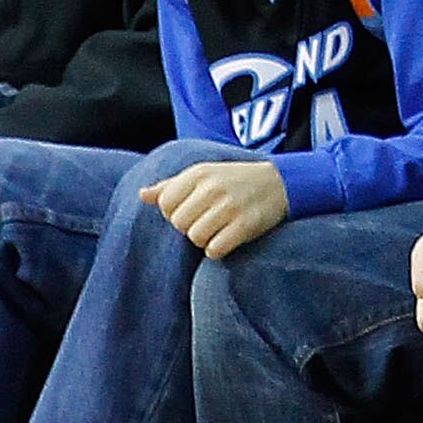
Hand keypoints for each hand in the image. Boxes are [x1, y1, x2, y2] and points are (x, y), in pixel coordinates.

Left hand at [142, 158, 288, 260]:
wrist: (280, 183)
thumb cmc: (234, 180)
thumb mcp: (204, 175)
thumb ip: (171, 185)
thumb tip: (142, 194)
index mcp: (199, 173)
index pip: (165, 203)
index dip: (174, 213)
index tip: (192, 211)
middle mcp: (213, 187)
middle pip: (179, 223)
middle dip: (190, 227)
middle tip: (208, 220)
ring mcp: (230, 206)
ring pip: (195, 238)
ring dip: (205, 240)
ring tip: (219, 229)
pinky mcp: (245, 225)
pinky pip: (214, 250)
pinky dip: (219, 250)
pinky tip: (229, 238)